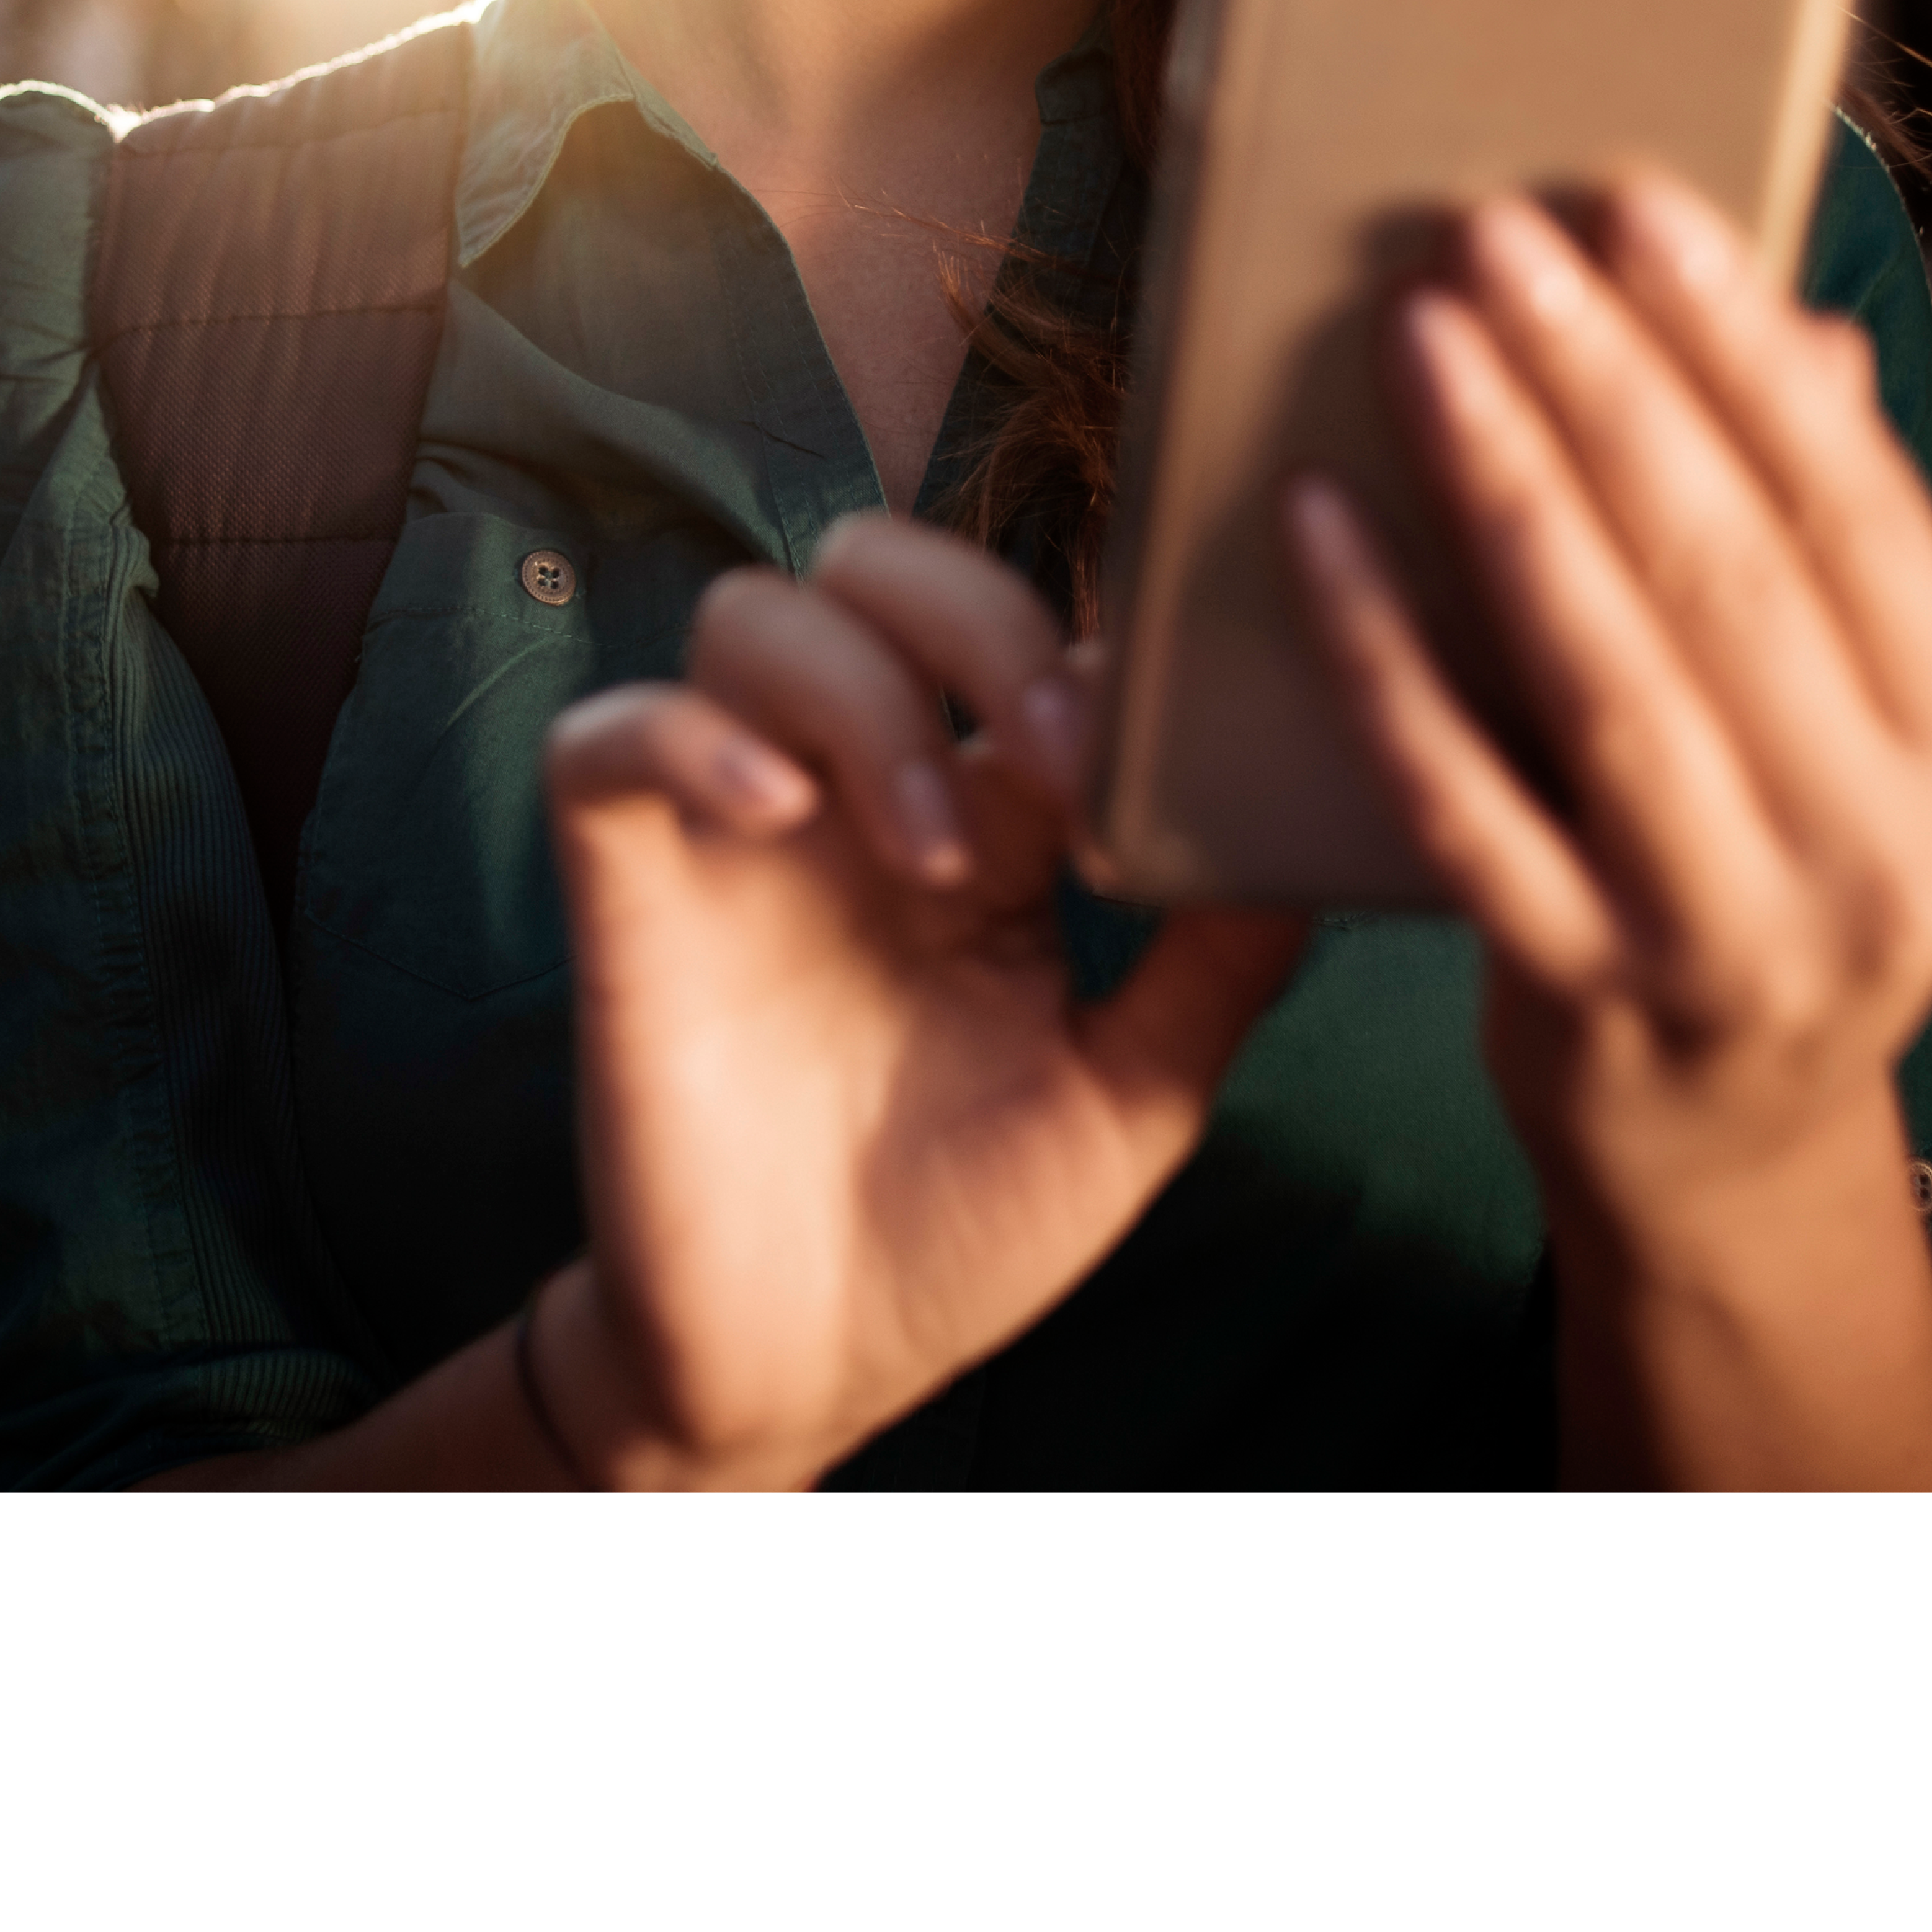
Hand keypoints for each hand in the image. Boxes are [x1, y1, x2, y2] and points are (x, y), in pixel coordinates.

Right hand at [535, 518, 1307, 1487]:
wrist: (812, 1367)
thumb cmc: (964, 1233)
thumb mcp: (1134, 1096)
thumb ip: (1219, 957)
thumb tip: (1324, 819)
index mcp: (990, 820)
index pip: (1028, 627)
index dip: (1097, 634)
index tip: (1165, 733)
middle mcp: (856, 793)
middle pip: (882, 563)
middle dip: (981, 620)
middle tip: (1058, 752)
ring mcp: (734, 830)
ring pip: (753, 614)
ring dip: (862, 695)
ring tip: (934, 850)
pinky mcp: (627, 886)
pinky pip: (607, 737)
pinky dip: (688, 737)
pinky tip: (780, 813)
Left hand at [1280, 177, 1931, 1484]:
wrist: (1722, 1163)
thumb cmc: (1765, 897)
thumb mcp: (1844, 748)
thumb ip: (1819, 562)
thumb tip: (1792, 331)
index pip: (1858, 516)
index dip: (1746, 350)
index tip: (1643, 208)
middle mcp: (1883, 857)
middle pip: (1727, 573)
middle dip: (1606, 382)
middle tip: (1495, 233)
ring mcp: (1733, 939)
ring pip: (1605, 673)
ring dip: (1505, 481)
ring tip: (1423, 332)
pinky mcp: (1582, 995)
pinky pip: (1457, 795)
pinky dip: (1381, 653)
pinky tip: (1315, 528)